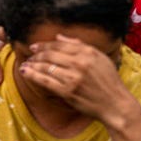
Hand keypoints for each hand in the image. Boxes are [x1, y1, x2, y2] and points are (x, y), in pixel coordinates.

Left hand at [19, 35, 136, 122]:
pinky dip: (33, 75)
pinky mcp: (67, 91)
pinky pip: (45, 81)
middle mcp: (80, 63)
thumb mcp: (99, 57)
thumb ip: (79, 45)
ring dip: (32, 64)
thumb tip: (58, 37)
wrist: (115, 103)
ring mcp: (73, 78)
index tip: (35, 46)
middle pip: (50, 54)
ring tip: (25, 64)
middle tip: (29, 56)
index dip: (44, 45)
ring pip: (46, 67)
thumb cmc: (109, 81)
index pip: (59, 45)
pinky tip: (25, 72)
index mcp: (88, 52)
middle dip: (36, 54)